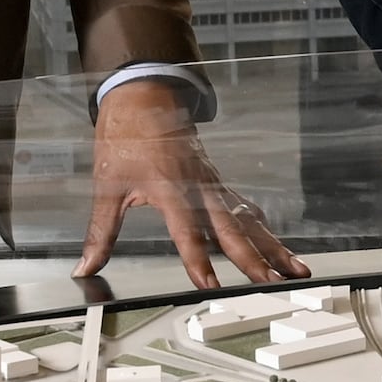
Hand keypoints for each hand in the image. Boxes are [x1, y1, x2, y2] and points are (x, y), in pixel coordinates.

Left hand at [81, 78, 305, 286]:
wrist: (143, 97)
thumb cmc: (125, 137)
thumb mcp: (106, 185)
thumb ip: (101, 232)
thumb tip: (86, 266)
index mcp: (170, 187)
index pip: (187, 231)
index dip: (198, 259)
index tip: (210, 284)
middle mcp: (198, 187)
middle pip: (232, 229)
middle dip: (254, 259)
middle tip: (271, 283)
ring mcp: (213, 184)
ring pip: (249, 221)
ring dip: (273, 247)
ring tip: (296, 270)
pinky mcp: (217, 183)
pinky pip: (245, 209)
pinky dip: (263, 230)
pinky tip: (277, 247)